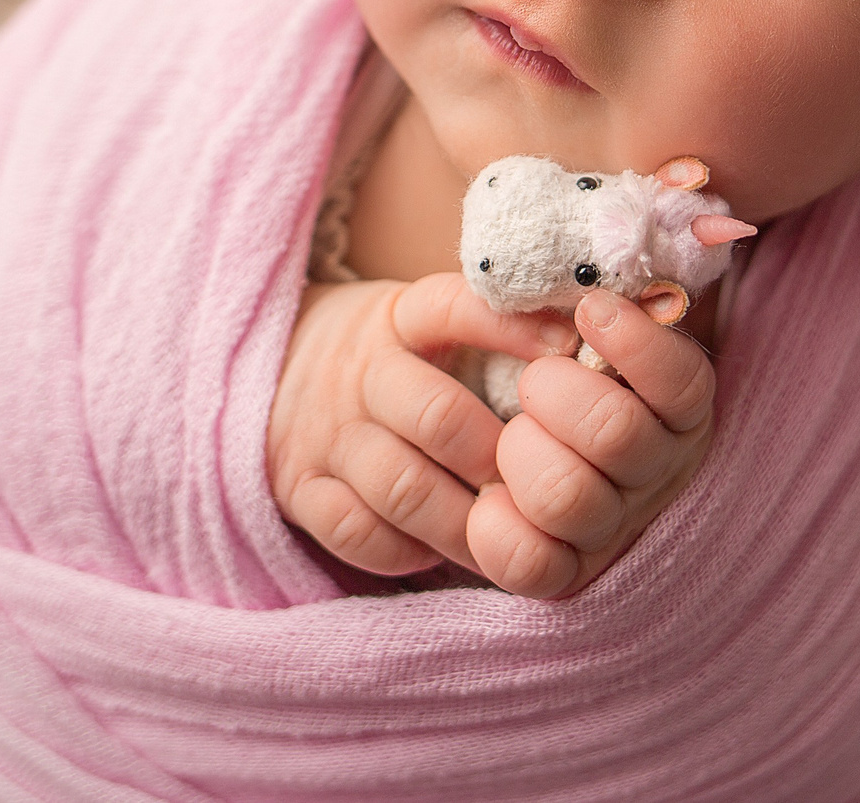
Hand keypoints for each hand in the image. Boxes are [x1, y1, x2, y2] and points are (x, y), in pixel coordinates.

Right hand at [267, 271, 578, 576]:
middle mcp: (360, 372)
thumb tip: (588, 336)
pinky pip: (355, 532)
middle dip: (497, 458)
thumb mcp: (425, 316)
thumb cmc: (388, 352)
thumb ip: (493, 325)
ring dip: (462, 520)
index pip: (456, 308)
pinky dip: (404, 550)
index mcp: (398, 317)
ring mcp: (326, 433)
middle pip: (437, 416)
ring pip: (402, 487)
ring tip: (503, 531)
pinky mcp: (298, 486)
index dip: (516, 330)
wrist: (272, 367)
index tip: (570, 350)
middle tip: (538, 482)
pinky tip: (438, 550)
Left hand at [465, 289, 717, 598]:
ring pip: (568, 497)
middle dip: (553, 391)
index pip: (681, 380)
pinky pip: (530, 564)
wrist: (523, 438)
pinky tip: (490, 497)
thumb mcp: (590, 333)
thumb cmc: (562, 372)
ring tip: (511, 435)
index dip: (635, 342)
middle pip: (617, 432)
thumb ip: (597, 310)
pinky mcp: (566, 574)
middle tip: (533, 380)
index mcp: (677, 410)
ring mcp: (613, 527)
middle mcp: (656, 472)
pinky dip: (495, 527)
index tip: (591, 311)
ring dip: (521, 451)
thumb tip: (587, 285)